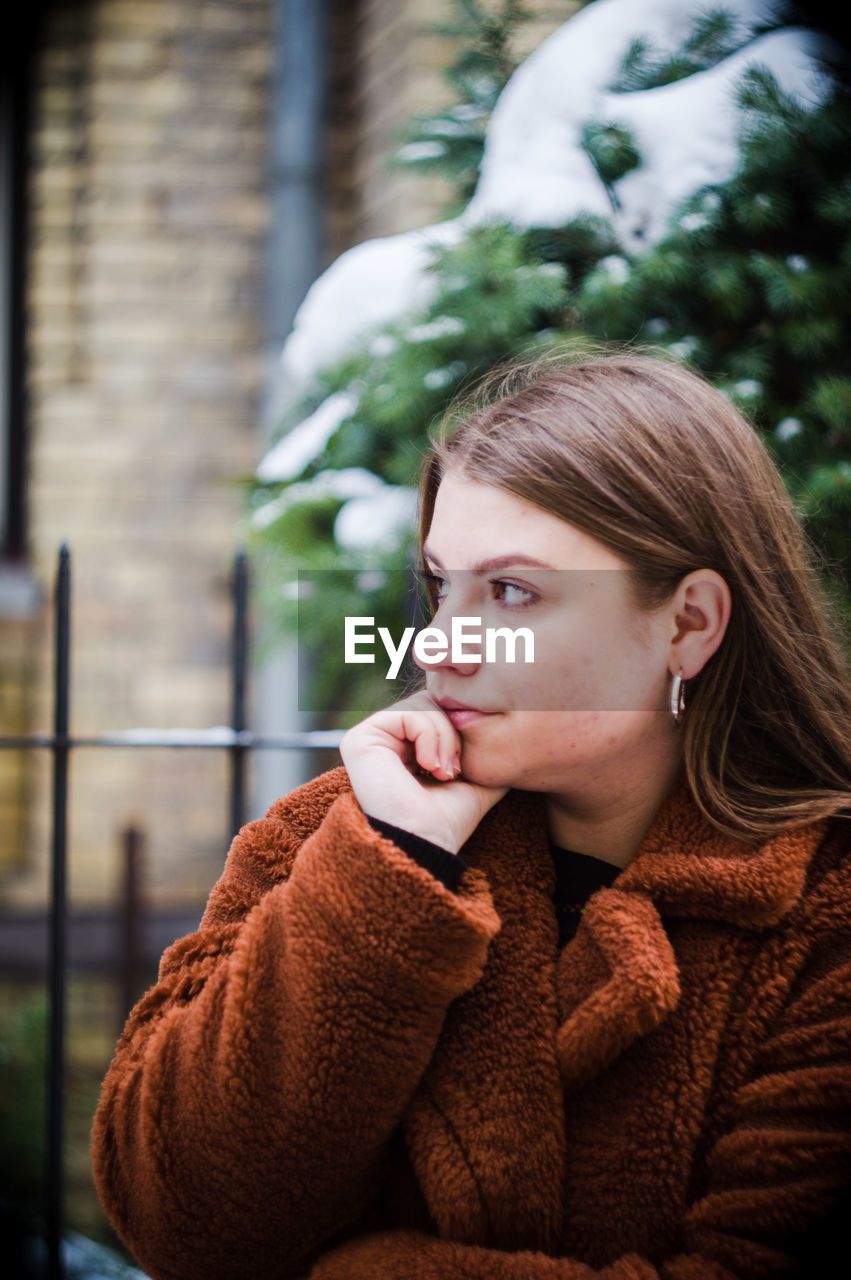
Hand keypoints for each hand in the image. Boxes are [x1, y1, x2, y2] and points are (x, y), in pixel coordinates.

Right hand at [339, 692, 507, 853]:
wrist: (426, 843)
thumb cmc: (446, 821)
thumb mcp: (475, 781)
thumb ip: (488, 757)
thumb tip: (515, 740)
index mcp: (402, 748)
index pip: (437, 712)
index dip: (458, 731)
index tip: (461, 769)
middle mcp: (382, 741)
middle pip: (431, 703)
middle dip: (452, 734)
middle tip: (453, 770)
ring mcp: (369, 739)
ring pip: (422, 706)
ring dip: (444, 738)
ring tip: (442, 773)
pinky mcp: (359, 739)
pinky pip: (408, 714)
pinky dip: (430, 737)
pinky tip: (428, 767)